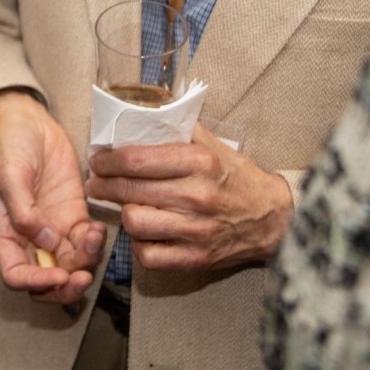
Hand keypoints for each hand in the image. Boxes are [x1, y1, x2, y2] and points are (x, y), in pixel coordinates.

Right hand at [0, 90, 104, 302]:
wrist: (29, 123)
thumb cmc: (10, 146)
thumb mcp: (9, 173)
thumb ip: (23, 210)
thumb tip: (44, 242)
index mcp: (3, 233)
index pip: (16, 275)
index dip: (37, 283)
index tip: (59, 275)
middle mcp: (27, 239)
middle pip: (45, 281)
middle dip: (65, 287)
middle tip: (82, 278)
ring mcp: (52, 230)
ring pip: (70, 266)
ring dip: (84, 263)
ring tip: (93, 239)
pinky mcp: (72, 218)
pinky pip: (86, 243)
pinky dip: (95, 243)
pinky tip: (98, 228)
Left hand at [85, 124, 294, 272]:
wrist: (273, 218)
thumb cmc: (237, 178)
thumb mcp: (213, 144)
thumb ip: (178, 127)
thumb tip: (140, 111)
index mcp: (198, 162)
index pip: (136, 159)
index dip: (108, 160)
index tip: (98, 160)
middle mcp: (196, 196)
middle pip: (129, 190)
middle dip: (103, 185)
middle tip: (96, 183)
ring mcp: (196, 230)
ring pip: (134, 222)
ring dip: (123, 214)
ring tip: (122, 206)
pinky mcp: (197, 258)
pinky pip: (149, 255)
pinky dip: (139, 245)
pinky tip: (144, 233)